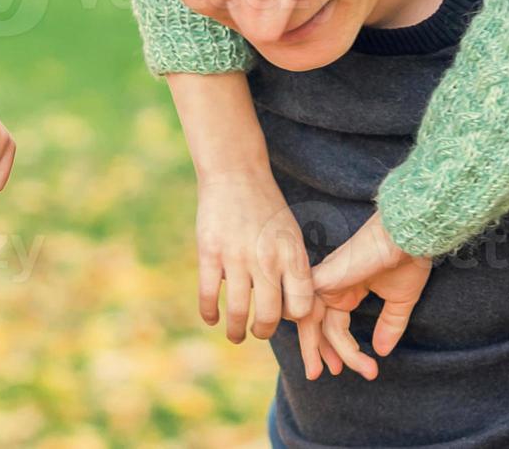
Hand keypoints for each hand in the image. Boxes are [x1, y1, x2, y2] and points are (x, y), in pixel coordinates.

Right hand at [196, 171, 315, 343]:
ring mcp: (236, 256)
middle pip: (269, 315)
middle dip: (263, 331)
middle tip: (257, 332)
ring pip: (238, 311)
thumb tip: (292, 309)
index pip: (300, 306)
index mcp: (291, 255)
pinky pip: (208, 295)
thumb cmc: (267, 209)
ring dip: (236, 331)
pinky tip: (212, 318)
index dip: (293, 319)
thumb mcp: (291, 236)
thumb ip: (293, 269)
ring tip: (235, 334)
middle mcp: (267, 259)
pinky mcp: (210, 252)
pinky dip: (209, 313)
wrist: (236, 174)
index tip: (283, 317)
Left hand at [305, 213, 431, 377]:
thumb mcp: (400, 301)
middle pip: (315, 324)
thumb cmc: (407, 260)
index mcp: (347, 288)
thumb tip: (381, 352)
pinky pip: (309, 311)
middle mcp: (332, 286)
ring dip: (322, 349)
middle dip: (315, 352)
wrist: (409, 237)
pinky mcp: (324, 279)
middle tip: (321, 375)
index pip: (334, 323)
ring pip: (312, 322)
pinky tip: (329, 352)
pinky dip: (315, 334)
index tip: (363, 369)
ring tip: (332, 371)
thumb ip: (389, 325)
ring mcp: (325, 282)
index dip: (342, 348)